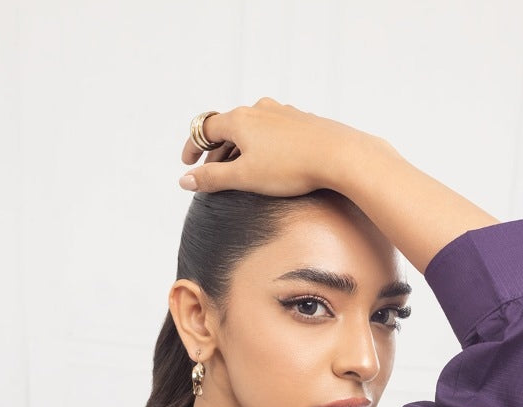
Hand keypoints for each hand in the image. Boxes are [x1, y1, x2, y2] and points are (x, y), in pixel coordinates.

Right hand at [179, 96, 373, 196]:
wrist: (338, 155)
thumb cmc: (291, 168)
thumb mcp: (245, 177)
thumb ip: (212, 178)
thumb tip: (184, 180)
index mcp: (239, 119)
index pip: (205, 128)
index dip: (192, 146)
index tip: (187, 162)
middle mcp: (259, 109)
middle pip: (228, 127)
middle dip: (216, 150)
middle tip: (211, 171)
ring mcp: (282, 113)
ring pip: (252, 128)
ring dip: (240, 147)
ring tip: (239, 168)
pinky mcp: (301, 121)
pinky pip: (273, 131)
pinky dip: (262, 145)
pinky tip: (270, 162)